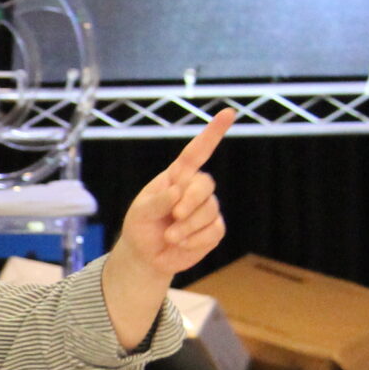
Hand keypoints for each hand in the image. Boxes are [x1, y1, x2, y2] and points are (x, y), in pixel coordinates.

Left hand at [115, 109, 233, 278]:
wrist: (146, 256)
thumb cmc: (141, 226)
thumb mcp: (140, 212)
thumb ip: (157, 202)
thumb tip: (177, 192)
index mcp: (176, 177)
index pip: (196, 152)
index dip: (212, 133)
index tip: (228, 113)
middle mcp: (194, 189)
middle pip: (206, 184)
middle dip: (191, 200)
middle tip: (175, 215)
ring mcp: (207, 209)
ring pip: (209, 211)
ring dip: (186, 226)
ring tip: (169, 236)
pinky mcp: (213, 229)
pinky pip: (212, 231)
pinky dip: (194, 240)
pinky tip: (180, 243)